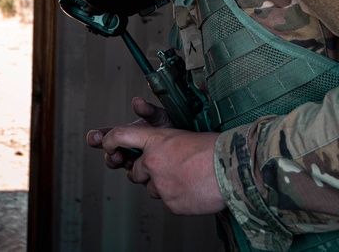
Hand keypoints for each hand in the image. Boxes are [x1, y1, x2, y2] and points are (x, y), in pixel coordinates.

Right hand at [86, 97, 171, 168]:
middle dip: (109, 154)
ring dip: (120, 163)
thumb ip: (148, 110)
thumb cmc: (174, 130)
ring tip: (123, 158)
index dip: (97, 138)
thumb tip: (137, 101)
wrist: (190, 148)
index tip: (94, 138)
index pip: (107, 137)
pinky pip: (138, 176)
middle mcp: (130, 150)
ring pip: (122, 167)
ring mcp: (138, 163)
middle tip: (113, 153)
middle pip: (111, 155)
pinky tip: (140, 168)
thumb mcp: (161, 117)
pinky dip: (137, 172)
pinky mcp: (148, 174)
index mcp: (129, 135)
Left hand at [102, 123, 224, 215]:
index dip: (109, 141)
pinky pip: (166, 201)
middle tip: (164, 168)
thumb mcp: (182, 135)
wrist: (231, 169)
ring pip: (151, 188)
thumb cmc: (212, 149)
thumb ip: (161, 142)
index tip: (108, 146)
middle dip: (145, 172)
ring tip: (185, 177)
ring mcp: (161, 185)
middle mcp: (153, 161)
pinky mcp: (171, 203)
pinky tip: (192, 188)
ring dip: (162, 185)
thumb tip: (152, 151)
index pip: (120, 136)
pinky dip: (176, 197)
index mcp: (156, 140)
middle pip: (135, 171)